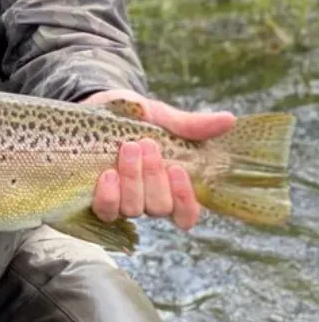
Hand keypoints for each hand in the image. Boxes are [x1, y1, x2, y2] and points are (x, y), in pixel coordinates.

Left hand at [82, 89, 235, 229]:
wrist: (92, 106)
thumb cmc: (131, 116)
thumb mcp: (160, 116)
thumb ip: (190, 125)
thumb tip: (229, 119)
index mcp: (168, 185)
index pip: (186, 214)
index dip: (185, 202)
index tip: (177, 170)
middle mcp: (146, 199)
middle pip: (159, 208)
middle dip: (154, 177)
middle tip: (147, 144)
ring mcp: (120, 201)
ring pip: (133, 209)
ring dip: (132, 181)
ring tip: (128, 149)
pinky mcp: (94, 198)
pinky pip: (105, 211)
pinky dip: (108, 195)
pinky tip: (108, 174)